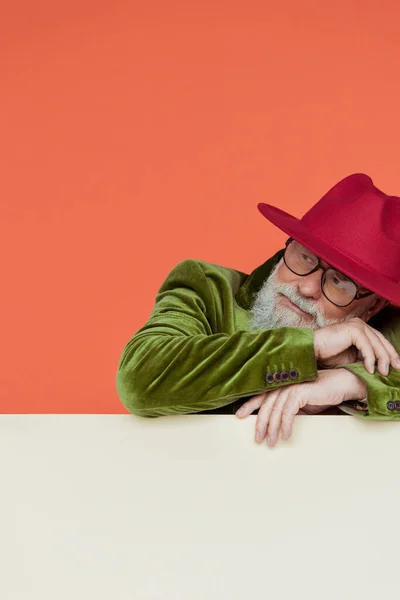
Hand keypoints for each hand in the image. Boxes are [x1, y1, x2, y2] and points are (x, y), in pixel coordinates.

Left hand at [235, 369, 366, 447]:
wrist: (343, 384)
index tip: (239, 416)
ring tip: (271, 443)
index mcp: (283, 384)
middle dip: (260, 423)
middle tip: (257, 439)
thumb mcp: (303, 404)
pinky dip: (286, 425)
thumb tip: (277, 424)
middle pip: (266, 404)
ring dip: (273, 428)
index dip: (250, 405)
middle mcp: (285, 383)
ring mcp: (292, 386)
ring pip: (276, 410)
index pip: (262, 395)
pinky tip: (286, 436)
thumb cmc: (323, 394)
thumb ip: (289, 409)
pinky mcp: (301, 391)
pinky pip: (289, 412)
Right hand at [313, 317, 399, 374]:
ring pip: (377, 343)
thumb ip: (365, 360)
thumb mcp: (352, 359)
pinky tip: (370, 369)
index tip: (396, 367)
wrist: (312, 350)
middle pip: (382, 341)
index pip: (380, 341)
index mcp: (360, 329)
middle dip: (390, 356)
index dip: (390, 354)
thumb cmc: (327, 356)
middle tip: (396, 369)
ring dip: (382, 359)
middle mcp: (360, 324)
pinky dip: (370, 358)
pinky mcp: (353, 329)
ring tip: (383, 372)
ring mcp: (357, 325)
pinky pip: (367, 345)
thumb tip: (380, 370)